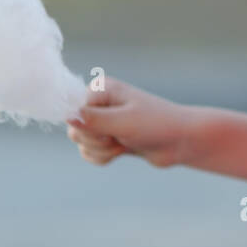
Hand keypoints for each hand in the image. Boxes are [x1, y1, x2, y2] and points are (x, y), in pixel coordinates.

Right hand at [67, 75, 196, 168]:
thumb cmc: (156, 125)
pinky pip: (89, 152)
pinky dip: (102, 157)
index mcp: (101, 88)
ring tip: (123, 144)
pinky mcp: (108, 137)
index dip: (88, 127)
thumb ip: (93, 120)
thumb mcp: (124, 122)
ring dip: (101, 151)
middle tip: (119, 137)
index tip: (109, 129)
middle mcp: (99, 102)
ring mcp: (103, 120)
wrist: (181, 141)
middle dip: (96, 142)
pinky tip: (121, 152)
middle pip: (74, 130)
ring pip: (81, 143)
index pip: (73, 112)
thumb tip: (66, 116)